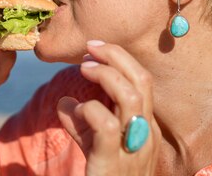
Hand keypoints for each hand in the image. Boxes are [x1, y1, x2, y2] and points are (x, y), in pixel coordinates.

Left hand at [56, 41, 159, 175]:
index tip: (94, 48)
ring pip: (131, 96)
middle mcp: (147, 135)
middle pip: (142, 81)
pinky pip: (106, 125)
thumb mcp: (94, 146)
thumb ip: (82, 123)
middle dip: (116, 56)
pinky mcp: (113, 163)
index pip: (143, 82)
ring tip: (83, 68)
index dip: (120, 59)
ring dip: (104, 75)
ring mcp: (133, 149)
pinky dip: (89, 109)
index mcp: (146, 127)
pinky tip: (74, 110)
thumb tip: (65, 101)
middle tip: (89, 49)